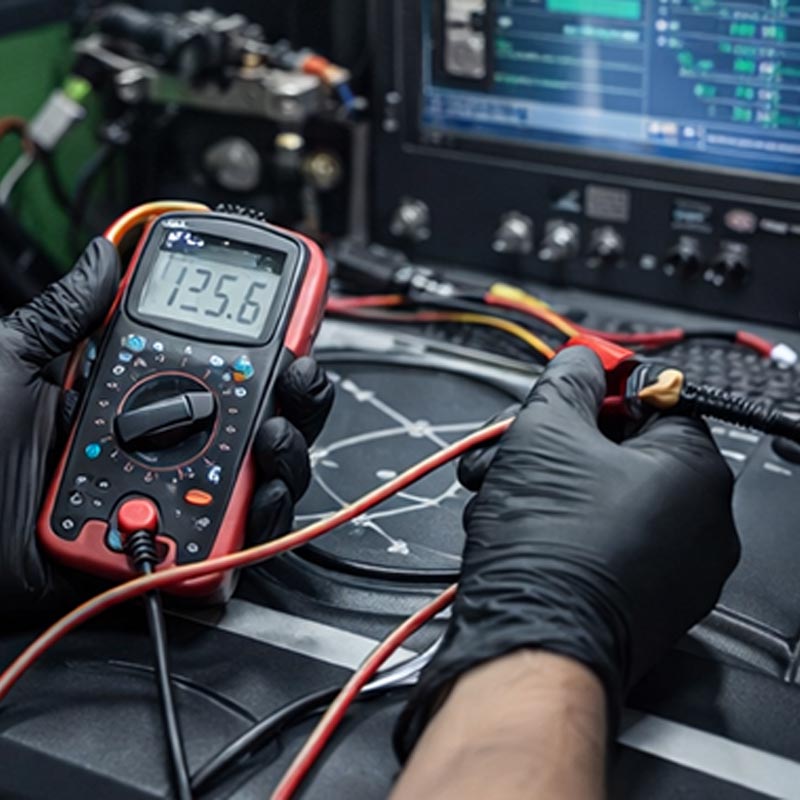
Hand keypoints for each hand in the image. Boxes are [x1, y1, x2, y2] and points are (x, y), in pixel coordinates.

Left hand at [0, 238, 332, 622]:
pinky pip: (233, 540)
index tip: (290, 325)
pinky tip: (252, 498)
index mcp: (133, 399)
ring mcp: (174, 497)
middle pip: (257, 420)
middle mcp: (165, 446)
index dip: (262, 346)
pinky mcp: (172, 548)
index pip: (215, 367)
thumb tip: (102, 256)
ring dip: (284, 455)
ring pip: (259, 478)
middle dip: (295, 398)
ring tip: (271, 438)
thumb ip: (63, 315)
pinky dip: (256, 521)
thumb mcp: (10, 367)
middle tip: (298, 378)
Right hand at [396, 346, 738, 753]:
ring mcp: (673, 569)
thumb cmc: (548, 547)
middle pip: (619, 450)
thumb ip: (568, 379)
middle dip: (552, 441)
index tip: (563, 390)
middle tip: (509, 443)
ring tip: (494, 488)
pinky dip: (558, 524)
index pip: (653, 400)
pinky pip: (601, 540)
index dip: (598, 391)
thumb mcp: (545, 431)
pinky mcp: (639, 600)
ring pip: (601, 496)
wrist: (530, 645)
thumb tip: (582, 360)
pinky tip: (511, 526)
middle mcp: (700, 524)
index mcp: (695, 472)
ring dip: (543, 481)